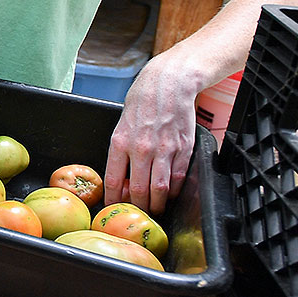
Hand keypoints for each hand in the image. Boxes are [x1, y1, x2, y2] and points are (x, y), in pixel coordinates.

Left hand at [103, 57, 197, 213]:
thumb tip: (121, 180)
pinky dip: (174, 191)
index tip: (114, 208)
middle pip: (138, 190)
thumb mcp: (121, 125)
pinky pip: (178, 178)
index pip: (113, 180)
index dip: (113, 200)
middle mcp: (141, 148)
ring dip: (157, 205)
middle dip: (138, 208)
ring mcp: (164, 149)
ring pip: (160, 189)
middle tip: (138, 214)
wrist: (168, 83)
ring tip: (155, 210)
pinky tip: (170, 194)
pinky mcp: (183, 149)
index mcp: (120, 141)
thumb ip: (121, 151)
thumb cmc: (142, 102)